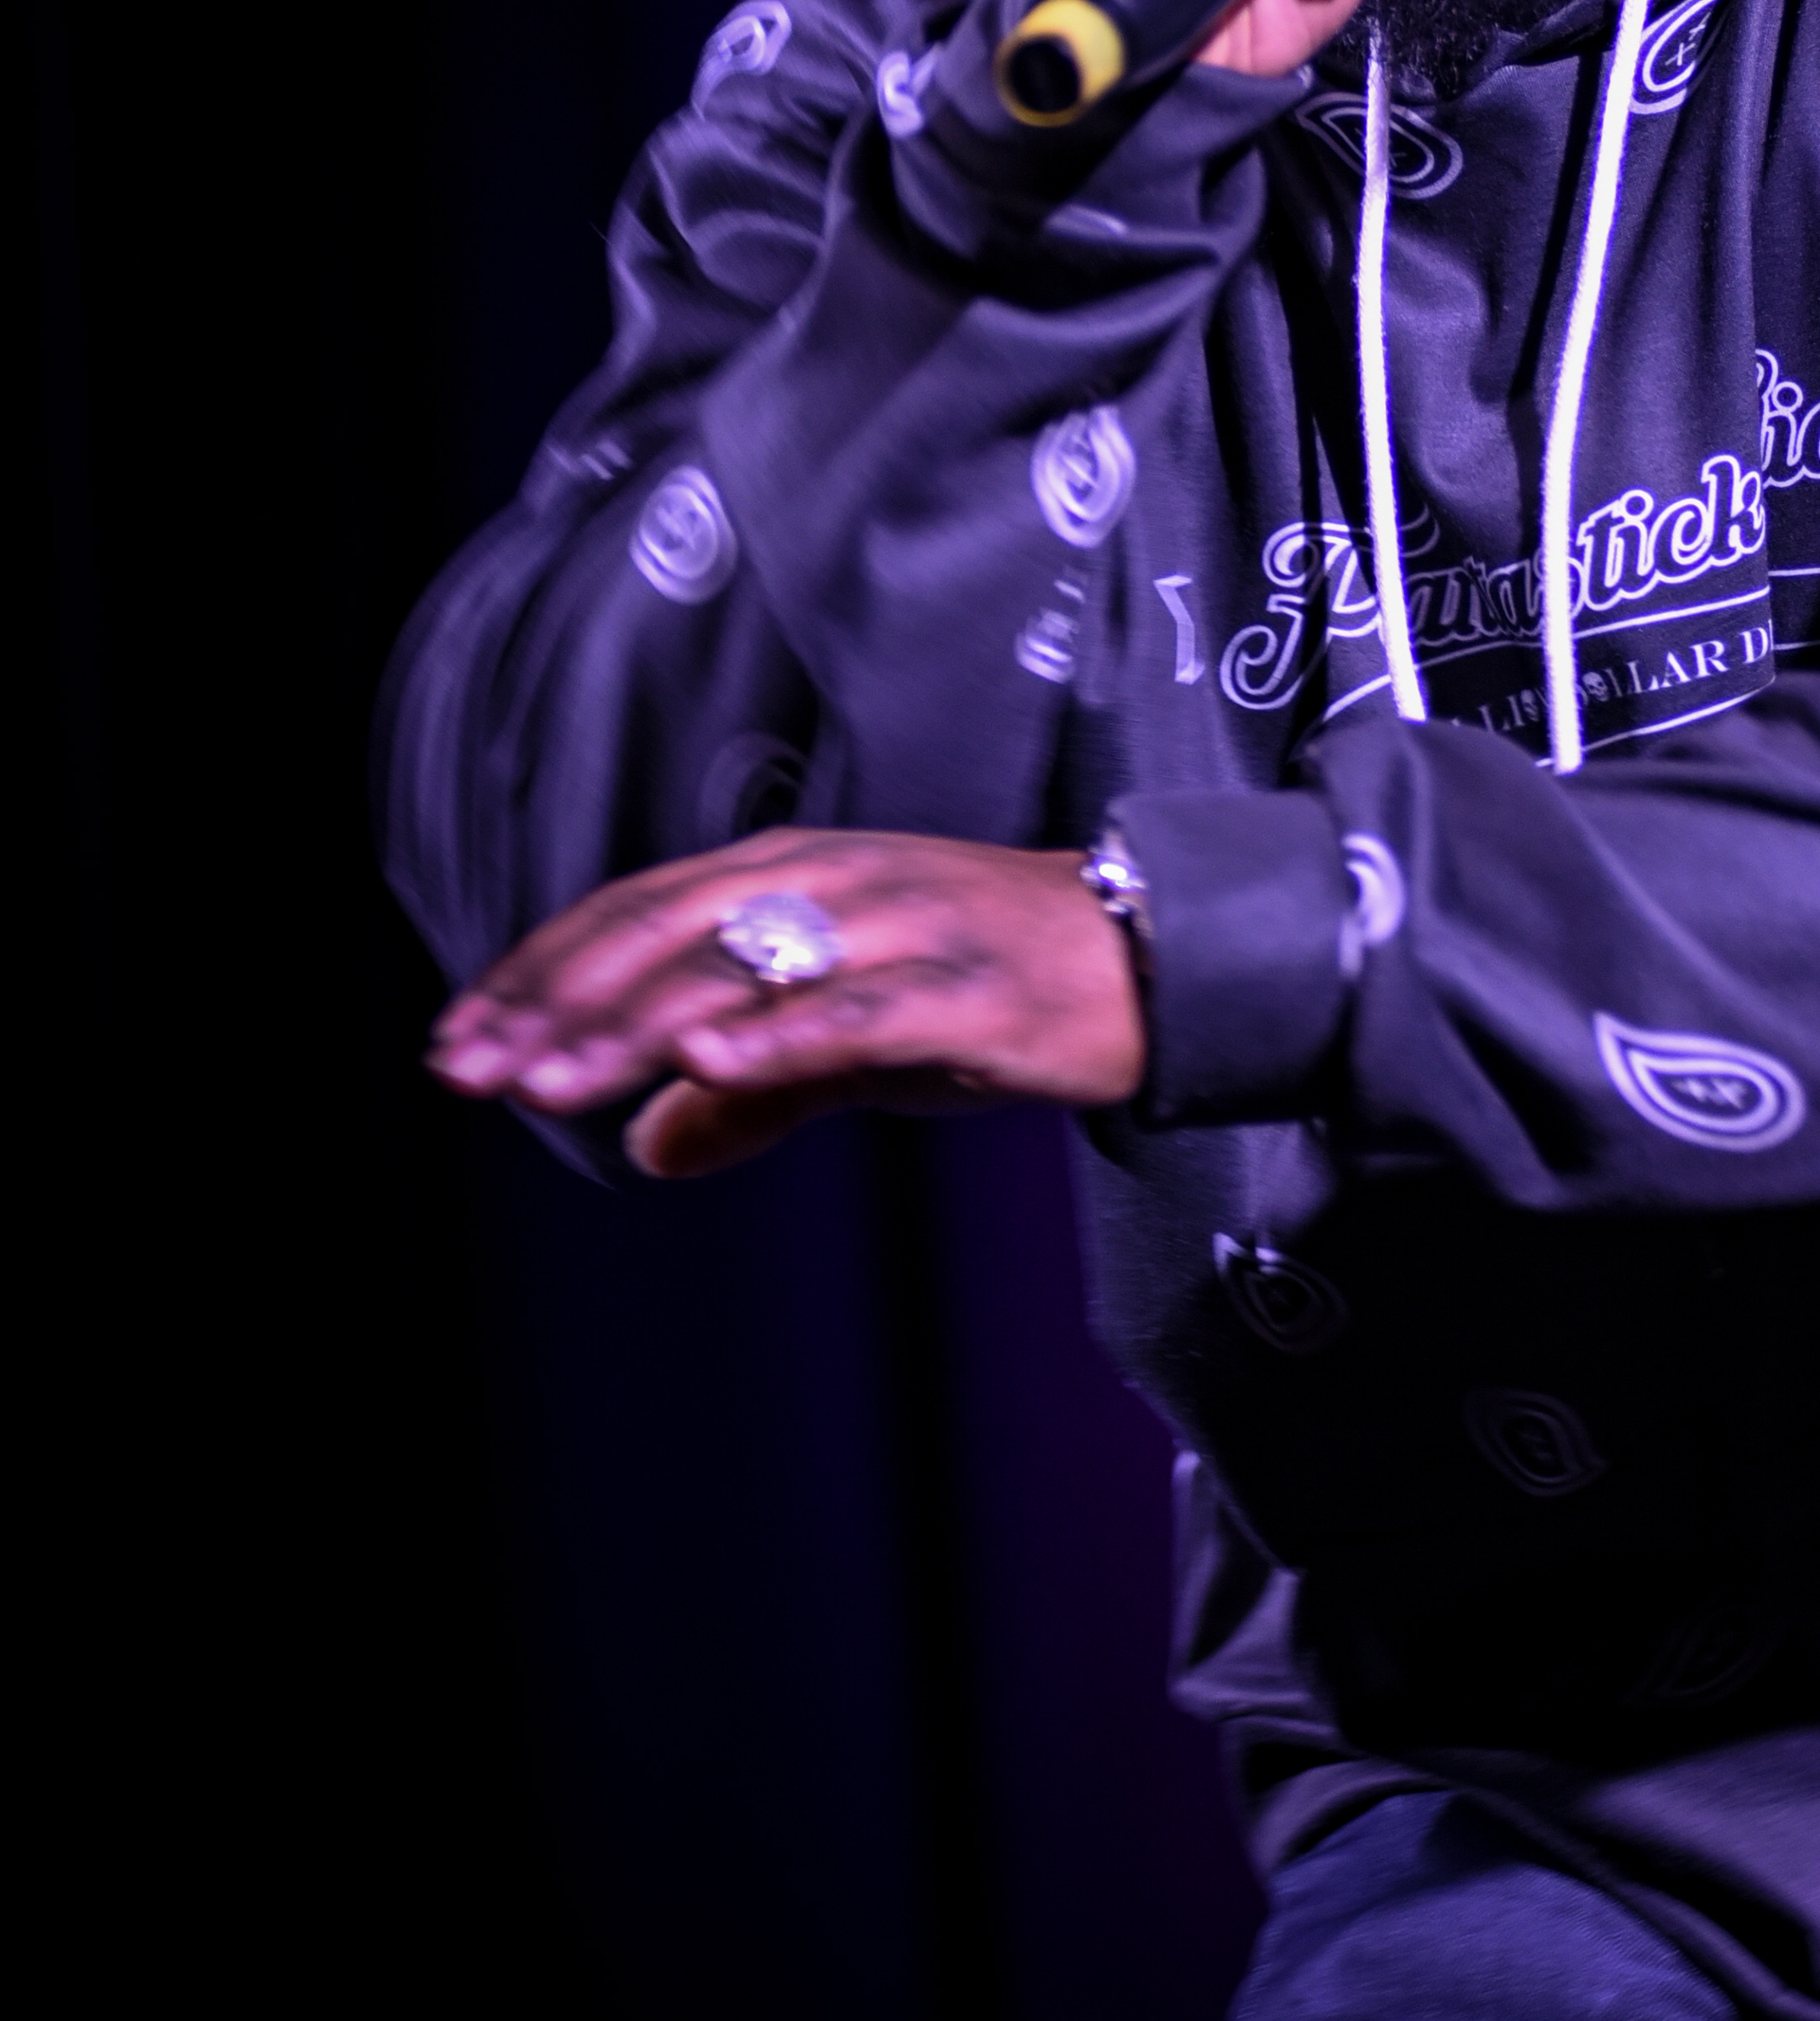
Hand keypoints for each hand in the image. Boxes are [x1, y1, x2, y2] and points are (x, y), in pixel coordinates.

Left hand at [428, 829, 1146, 1180]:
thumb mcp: (857, 1039)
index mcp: (796, 876)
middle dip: (560, 1002)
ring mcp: (903, 930)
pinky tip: (708, 1065)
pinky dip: (780, 1033)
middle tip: (472, 1068)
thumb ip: (754, 1087)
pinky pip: (859, 1012)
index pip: (638, 914)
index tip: (457, 1040)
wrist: (1161, 957)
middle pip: (670, 934)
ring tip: (551, 1078)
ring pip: (747, 969)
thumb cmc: (997, 988)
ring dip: (637, 1025)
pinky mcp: (966, 990)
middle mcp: (837, 883)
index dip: (541, 974)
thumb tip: (645, 1144)